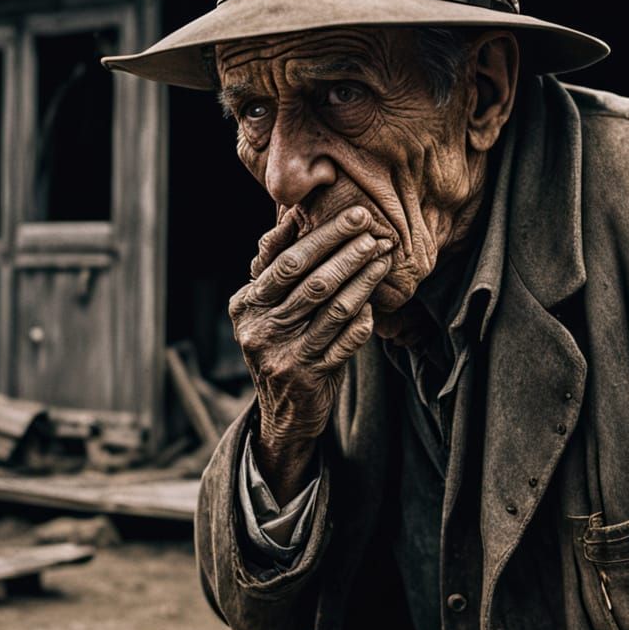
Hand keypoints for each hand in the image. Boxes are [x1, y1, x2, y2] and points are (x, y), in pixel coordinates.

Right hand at [229, 205, 392, 502]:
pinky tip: (374, 304)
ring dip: (363, 279)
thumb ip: (274, 264)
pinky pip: (346, 341)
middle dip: (347, 252)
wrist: (281, 413)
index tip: (355, 216)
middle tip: (374, 232)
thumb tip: (289, 217)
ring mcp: (283, 354)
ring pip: (333, 308)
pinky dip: (362, 319)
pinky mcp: (308, 377)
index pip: (287, 261)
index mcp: (246, 305)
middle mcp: (259, 329)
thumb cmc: (280, 345)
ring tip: (382, 259)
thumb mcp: (266, 308)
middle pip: (313, 282)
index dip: (323, 236)